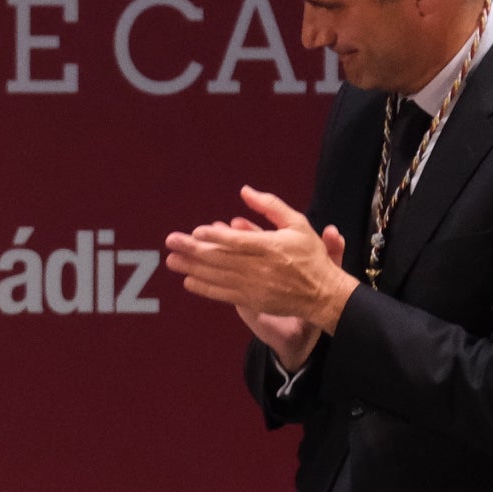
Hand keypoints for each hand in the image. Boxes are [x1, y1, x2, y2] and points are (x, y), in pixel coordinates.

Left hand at [164, 187, 357, 352]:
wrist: (321, 293)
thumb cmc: (310, 255)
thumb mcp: (297, 223)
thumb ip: (270, 206)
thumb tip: (245, 191)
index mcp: (271, 246)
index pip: (237, 242)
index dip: (214, 237)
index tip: (195, 232)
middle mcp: (260, 267)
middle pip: (221, 259)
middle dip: (193, 251)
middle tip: (171, 242)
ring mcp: (254, 286)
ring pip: (218, 276)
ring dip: (192, 268)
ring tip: (172, 261)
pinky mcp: (252, 301)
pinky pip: (223, 294)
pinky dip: (205, 288)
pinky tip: (189, 281)